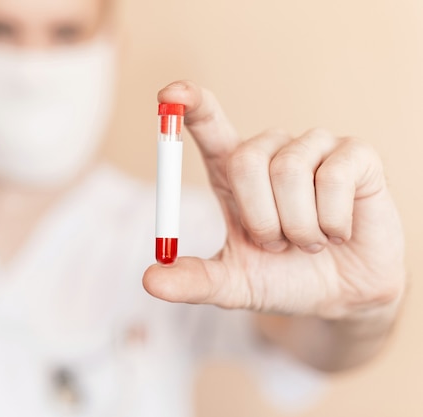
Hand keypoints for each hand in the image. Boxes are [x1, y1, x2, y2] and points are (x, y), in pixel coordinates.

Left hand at [143, 81, 405, 320]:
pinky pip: (335, 178)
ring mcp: (315, 148)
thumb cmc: (282, 279)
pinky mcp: (357, 154)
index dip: (191, 104)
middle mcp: (272, 150)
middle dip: (260, 220)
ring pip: (290, 172)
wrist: (340, 296)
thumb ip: (194, 280)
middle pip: (245, 159)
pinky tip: (339, 232)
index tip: (170, 94)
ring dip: (298, 227)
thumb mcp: (232, 285)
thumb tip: (151, 280)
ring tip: (310, 241)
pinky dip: (332, 222)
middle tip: (278, 246)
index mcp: (234, 171)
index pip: (208, 123)